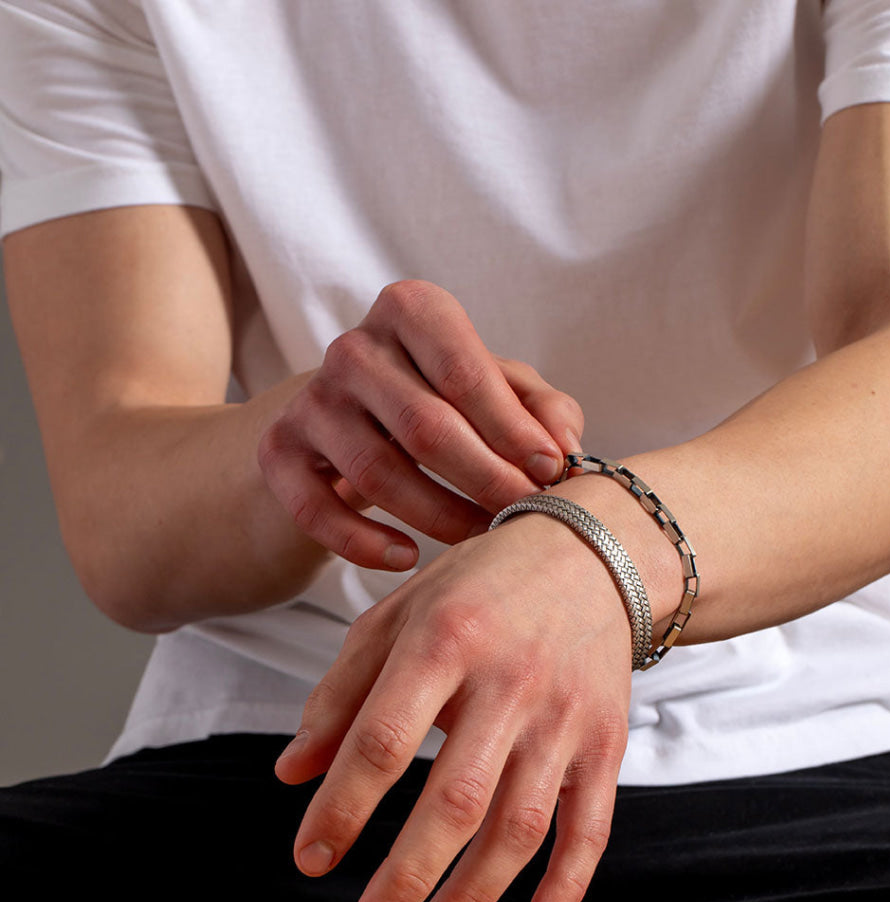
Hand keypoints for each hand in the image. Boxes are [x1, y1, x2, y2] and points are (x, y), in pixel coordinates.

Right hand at [258, 280, 583, 570]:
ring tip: (480, 539)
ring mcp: (310, 399)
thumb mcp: (496, 390)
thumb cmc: (440, 401)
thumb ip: (540, 408)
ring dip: (439, 516)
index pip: (465, 371)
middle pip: (425, 425)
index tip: (552, 475)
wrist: (347, 421)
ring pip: (376, 470)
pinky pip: (316, 507)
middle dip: (485, 480)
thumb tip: (565, 452)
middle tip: (524, 517)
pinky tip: (406, 557)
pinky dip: (362, 542)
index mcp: (413, 312)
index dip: (513, 430)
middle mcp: (355, 347)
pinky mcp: (279, 451)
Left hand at [275, 511, 632, 901]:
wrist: (590, 556)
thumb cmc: (482, 584)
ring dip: (473, 897)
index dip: (341, 807)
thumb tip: (292, 773)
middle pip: (457, 799)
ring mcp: (564, 717)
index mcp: (445, 641)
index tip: (311, 857)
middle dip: (407, 876)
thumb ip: (342, 690)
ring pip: (521, 826)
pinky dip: (566, 888)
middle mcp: (509, 682)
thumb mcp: (400, 613)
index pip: (383, 740)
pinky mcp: (604, 741)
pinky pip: (591, 826)